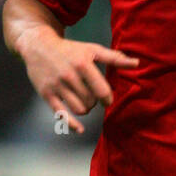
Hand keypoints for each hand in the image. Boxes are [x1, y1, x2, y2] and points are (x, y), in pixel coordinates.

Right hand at [18, 26, 138, 134]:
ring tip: (84, 102)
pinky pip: (61, 115)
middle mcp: (69, 76)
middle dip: (95, 102)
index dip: (108, 99)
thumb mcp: (92, 50)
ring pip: (79, 109)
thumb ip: (114, 58)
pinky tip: (79, 129)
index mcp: (83, 64)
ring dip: (86, 109)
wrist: (38, 46)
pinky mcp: (47, 94)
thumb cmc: (70, 49)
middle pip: (91, 101)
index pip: (102, 90)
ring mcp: (57, 86)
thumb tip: (137, 63)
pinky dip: (72, 124)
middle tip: (92, 96)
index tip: (107, 99)